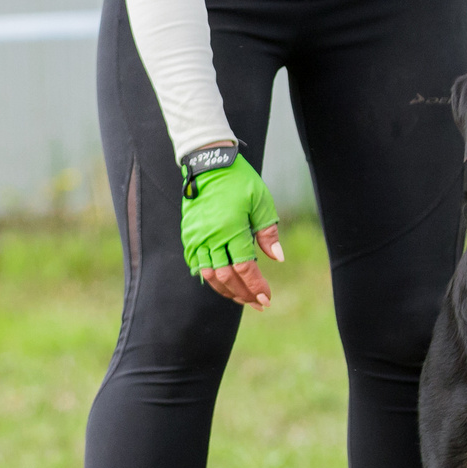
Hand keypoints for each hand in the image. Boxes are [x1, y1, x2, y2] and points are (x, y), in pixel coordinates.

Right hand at [179, 150, 283, 308]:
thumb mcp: (261, 201)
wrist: (209, 163)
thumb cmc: (240, 181)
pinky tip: (220, 283)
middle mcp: (212, 237)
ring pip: (209, 274)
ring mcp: (197, 237)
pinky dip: (208, 277)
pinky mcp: (189, 234)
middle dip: (244, 294)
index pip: (245, 268)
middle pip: (227, 276)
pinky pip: (196, 263)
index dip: (256, 286)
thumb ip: (268, 232)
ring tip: (241, 298)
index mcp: (232, 229)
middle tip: (258, 304)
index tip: (266, 299)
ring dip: (226, 290)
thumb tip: (277, 258)